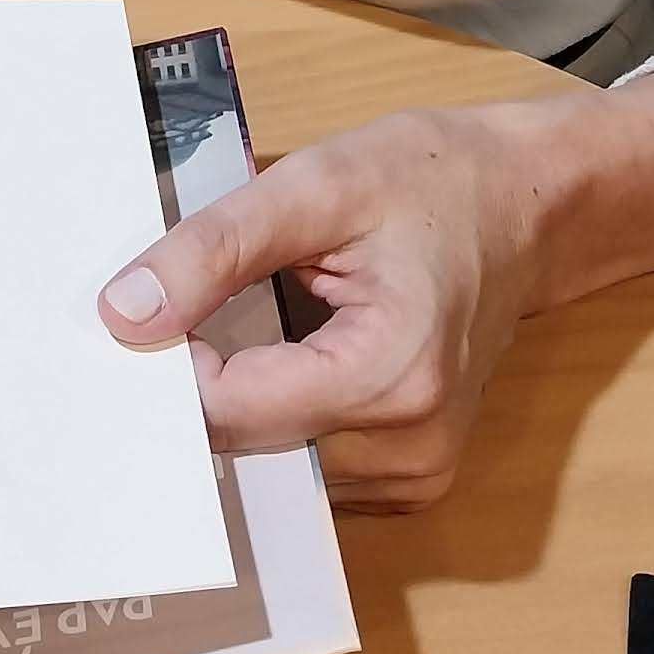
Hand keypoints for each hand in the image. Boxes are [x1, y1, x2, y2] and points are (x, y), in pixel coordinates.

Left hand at [98, 75, 653, 508]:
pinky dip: (279, 409)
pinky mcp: (411, 474)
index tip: (144, 305)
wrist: (530, 202)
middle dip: (201, 380)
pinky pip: (305, 456)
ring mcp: (416, 472)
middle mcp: (410, 449)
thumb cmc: (436, 179)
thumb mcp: (317, 184)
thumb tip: (123, 315)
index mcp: (393, 376)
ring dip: (241, 396)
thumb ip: (214, 250)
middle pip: (248, 444)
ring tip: (252, 315)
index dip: (171, 361)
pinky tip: (287, 346)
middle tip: (180, 306)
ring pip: (270, 456)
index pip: (230, 411)